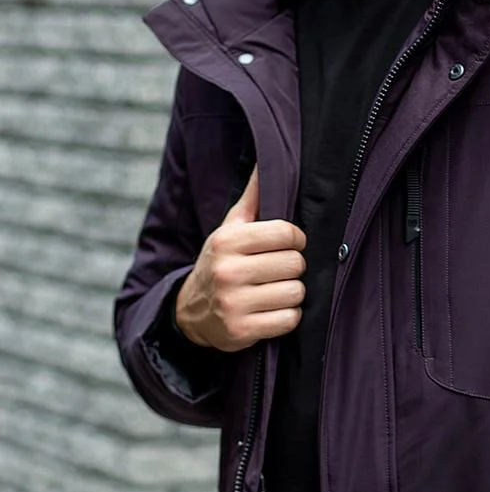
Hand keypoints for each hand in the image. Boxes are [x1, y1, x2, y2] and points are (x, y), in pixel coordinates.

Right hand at [175, 166, 306, 351]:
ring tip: (277, 292)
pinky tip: (273, 312)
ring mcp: (234, 303)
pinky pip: (289, 320)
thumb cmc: (222, 263)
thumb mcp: (230, 229)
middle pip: (294, 264)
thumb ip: (252, 198)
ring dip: (293, 294)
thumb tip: (266, 160)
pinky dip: (288, 317)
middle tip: (280, 272)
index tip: (289, 245)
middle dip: (293, 268)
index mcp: (228, 241)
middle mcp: (228, 270)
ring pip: (295, 293)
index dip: (296, 240)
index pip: (287, 233)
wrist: (192, 312)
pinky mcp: (241, 331)